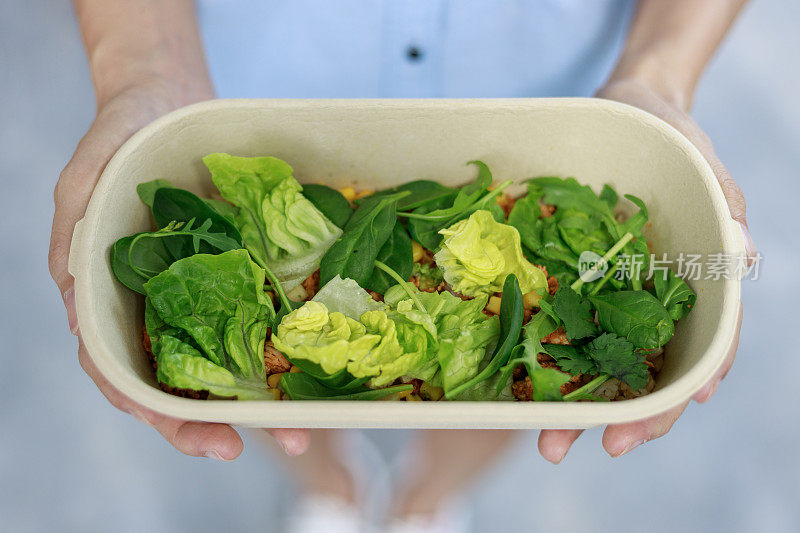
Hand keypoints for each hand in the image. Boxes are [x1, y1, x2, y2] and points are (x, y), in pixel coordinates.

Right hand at [49, 80, 310, 459]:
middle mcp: (155, 311)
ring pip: (224, 361)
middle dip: (231, 423)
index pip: (129, 382)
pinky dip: (277, 344)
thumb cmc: (116, 138)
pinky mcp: (232, 273)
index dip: (168, 418)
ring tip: (309, 425)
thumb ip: (76, 238)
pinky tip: (309, 363)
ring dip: (264, 397)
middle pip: (184, 387)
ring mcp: (196, 296)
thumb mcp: (84, 181)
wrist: (163, 100)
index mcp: (111, 305)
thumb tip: (83, 310)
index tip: (216, 441)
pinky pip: (254, 314)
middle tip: (290, 442)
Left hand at [537, 79, 755, 462]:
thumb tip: (740, 258)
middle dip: (614, 417)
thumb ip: (722, 203)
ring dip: (574, 403)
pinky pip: (562, 320)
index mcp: (697, 286)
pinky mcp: (575, 276)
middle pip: (645, 375)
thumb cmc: (674, 139)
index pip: (698, 354)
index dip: (674, 396)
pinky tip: (526, 385)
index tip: (639, 429)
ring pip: (601, 361)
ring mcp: (613, 293)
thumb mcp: (702, 161)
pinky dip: (549, 356)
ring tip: (541, 437)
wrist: (629, 111)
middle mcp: (656, 301)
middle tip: (566, 448)